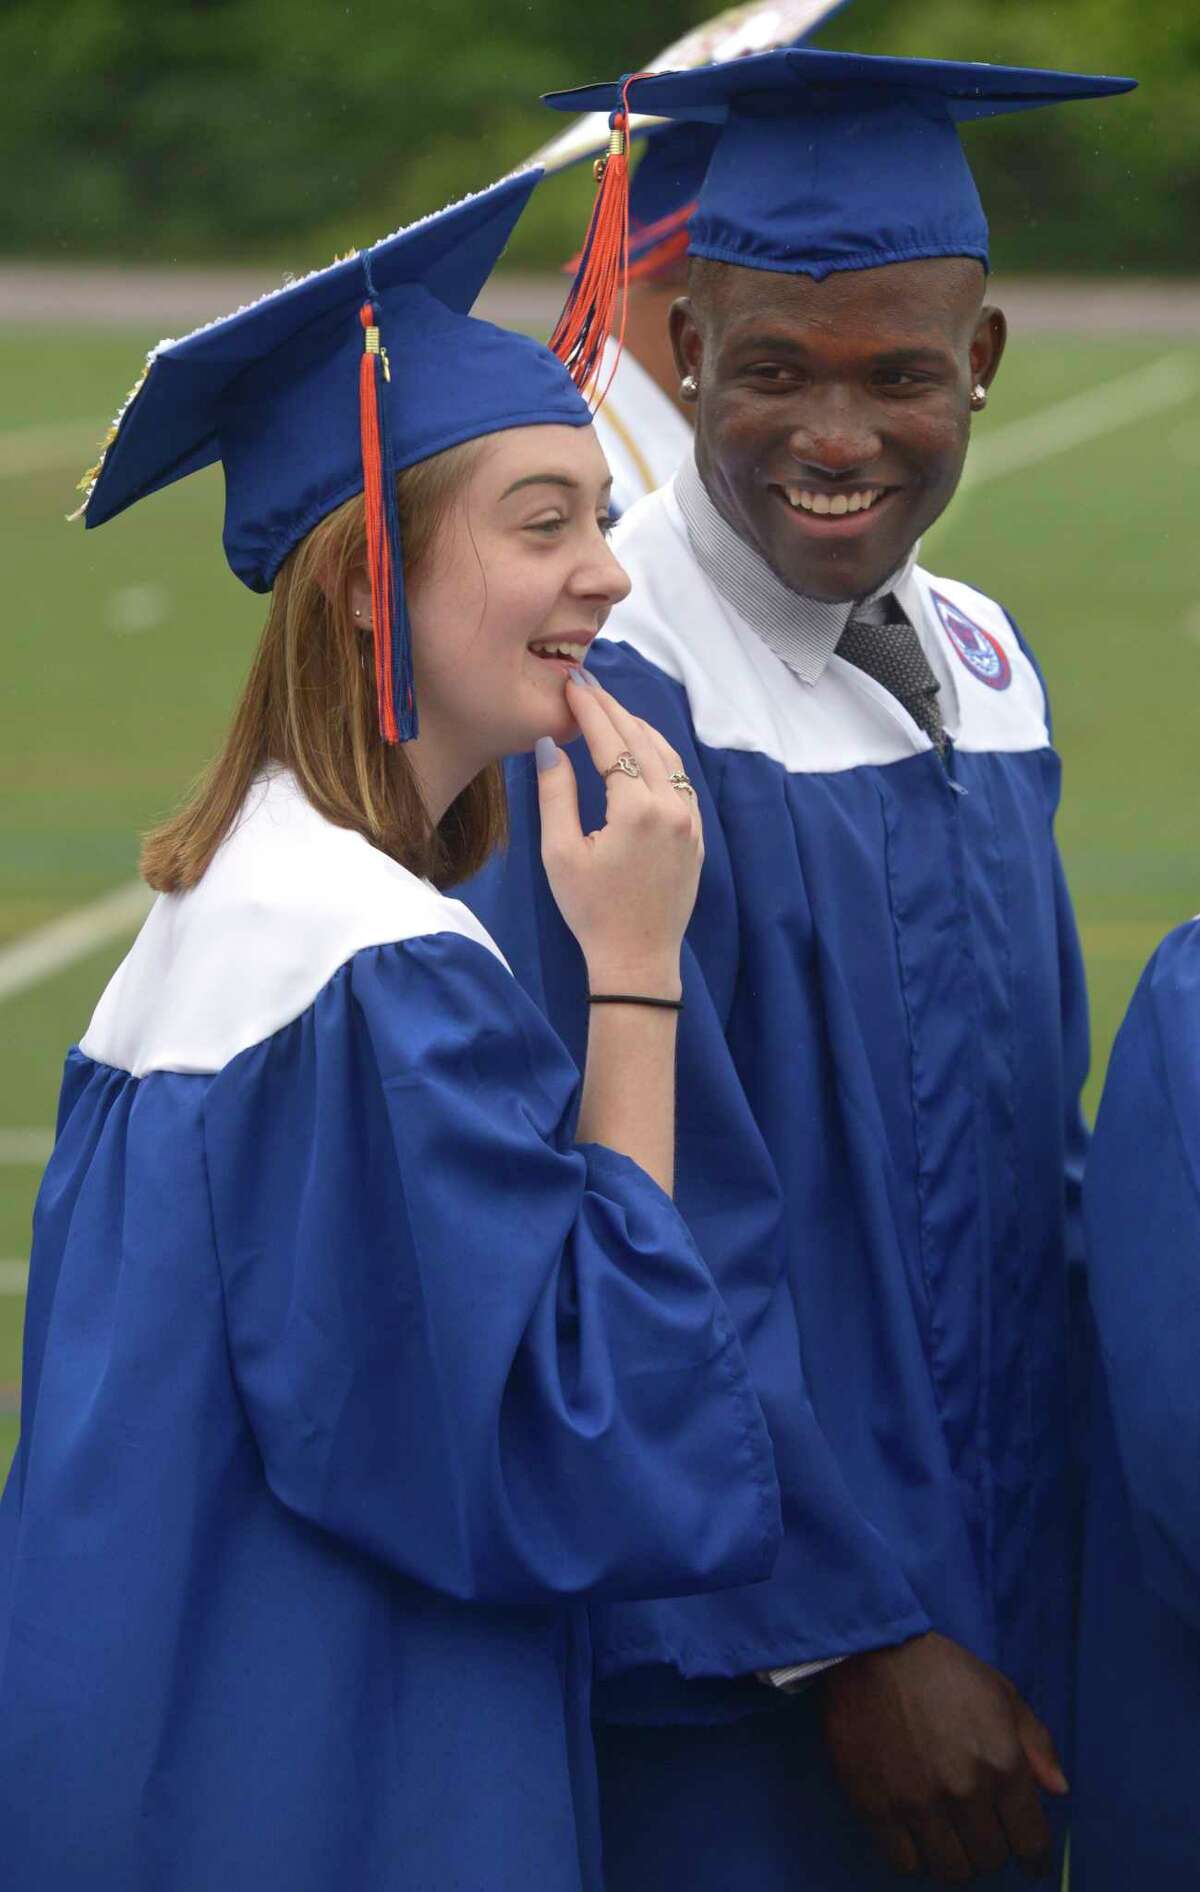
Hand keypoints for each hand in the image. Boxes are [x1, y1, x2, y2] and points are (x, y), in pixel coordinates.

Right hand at [535, 675, 702, 995]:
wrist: (637, 960)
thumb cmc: (591, 911)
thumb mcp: (560, 853)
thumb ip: (556, 793)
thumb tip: (551, 745)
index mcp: (637, 808)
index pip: (612, 741)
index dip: (590, 709)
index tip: (572, 685)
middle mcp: (673, 807)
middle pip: (643, 740)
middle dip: (614, 709)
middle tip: (587, 687)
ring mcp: (691, 822)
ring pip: (669, 757)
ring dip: (639, 729)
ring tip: (611, 712)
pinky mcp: (697, 837)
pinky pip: (681, 782)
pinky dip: (660, 757)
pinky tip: (641, 752)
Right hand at [821, 1632, 1067, 1884]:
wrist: (872, 1650)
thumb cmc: (943, 1670)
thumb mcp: (1002, 1693)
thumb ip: (1037, 1744)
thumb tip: (1060, 1790)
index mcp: (1003, 1765)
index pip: (1030, 1843)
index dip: (1033, 1857)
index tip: (1027, 1860)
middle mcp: (966, 1792)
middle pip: (989, 1860)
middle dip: (990, 1850)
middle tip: (979, 1833)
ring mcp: (920, 1804)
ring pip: (950, 1871)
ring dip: (955, 1859)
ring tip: (949, 1839)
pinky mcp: (877, 1807)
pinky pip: (905, 1863)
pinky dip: (915, 1858)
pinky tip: (916, 1837)